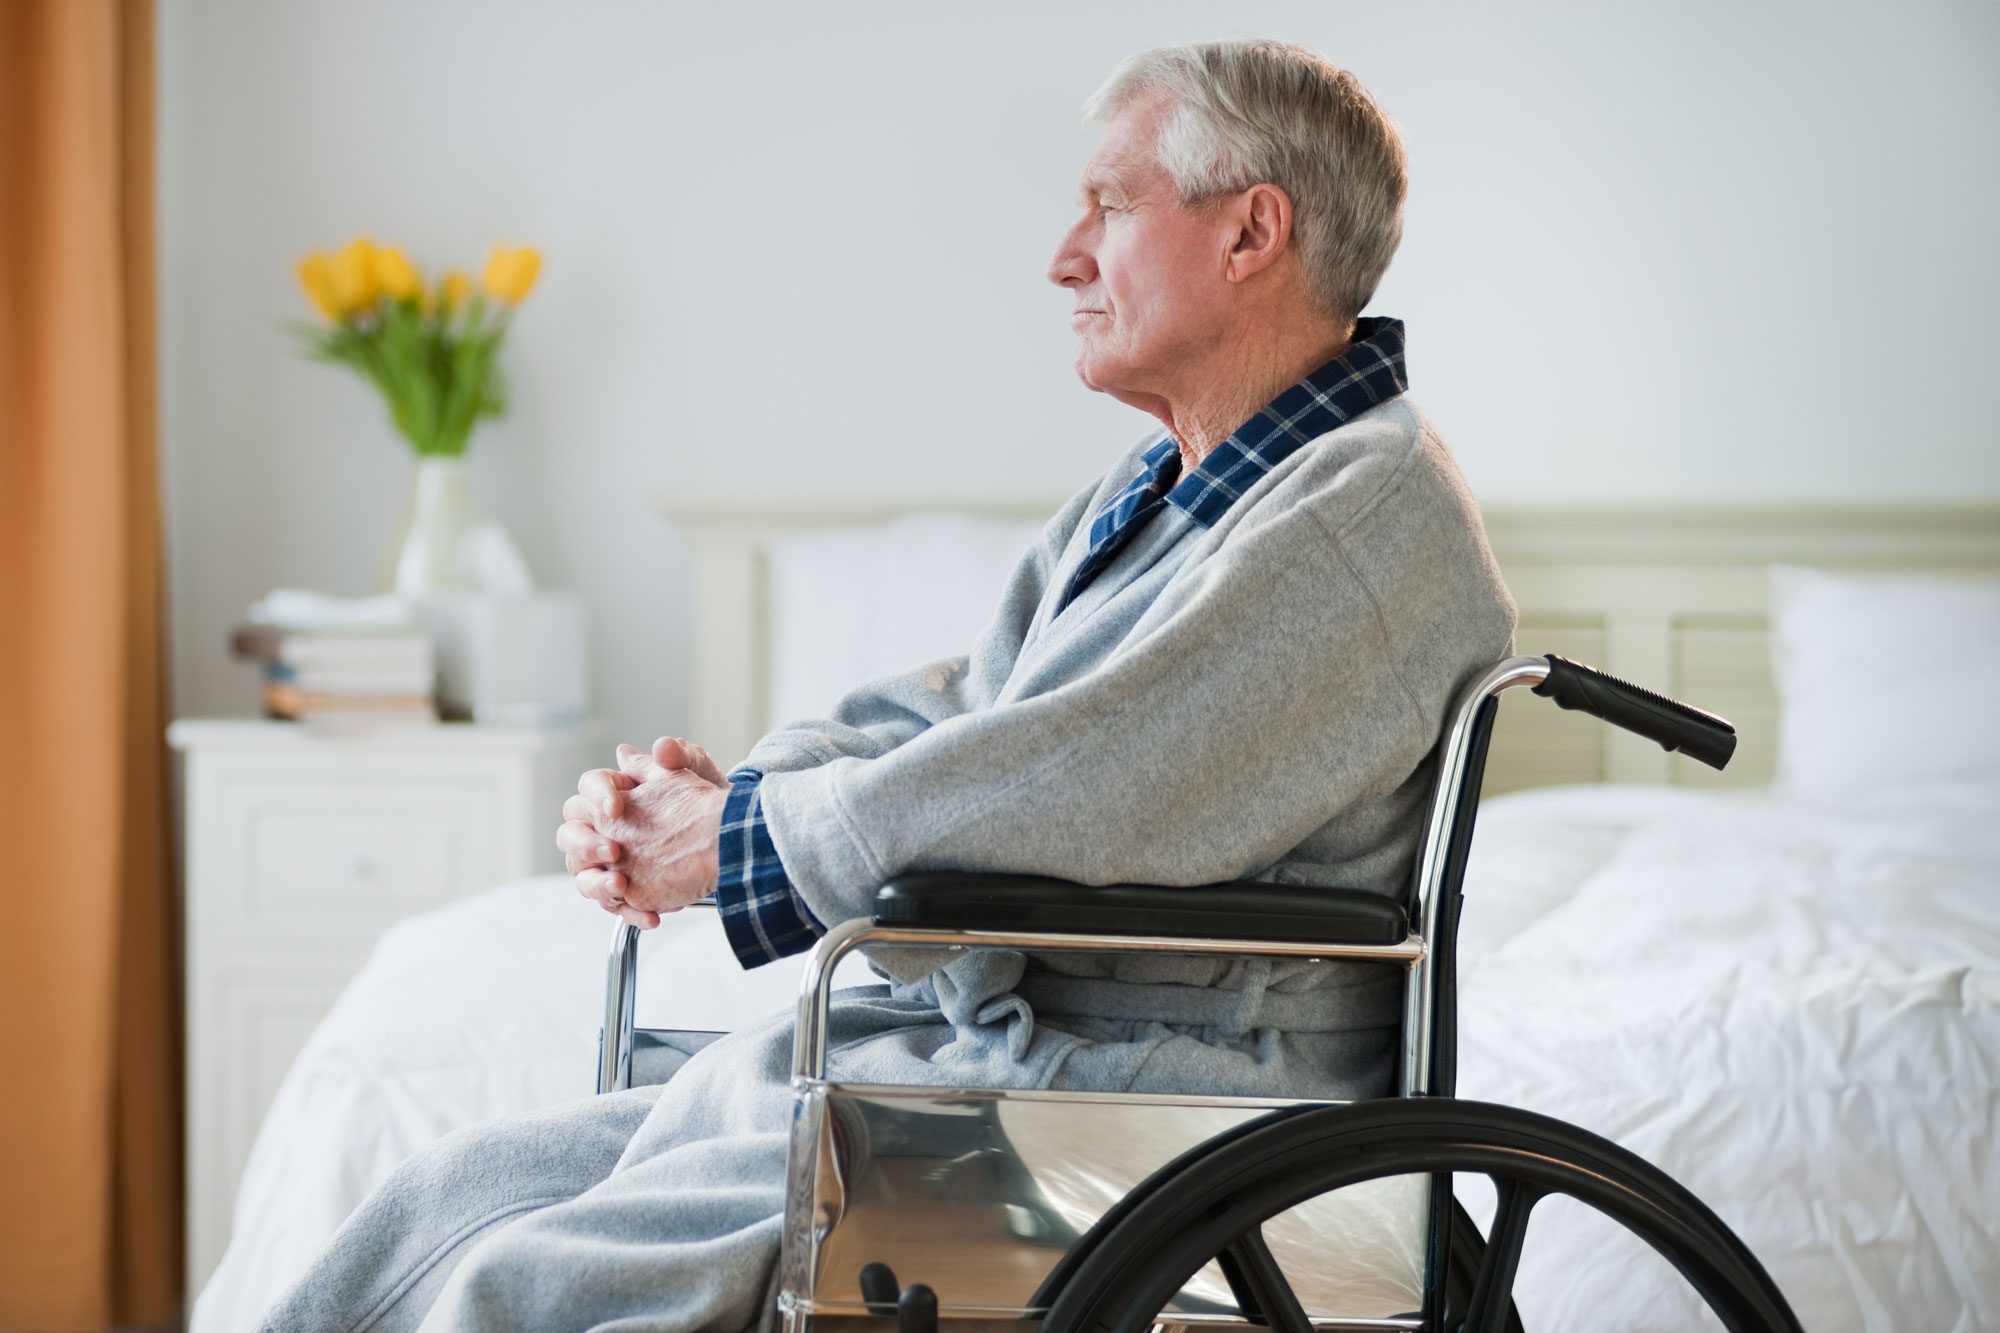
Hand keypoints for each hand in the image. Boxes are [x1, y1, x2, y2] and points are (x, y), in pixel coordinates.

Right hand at [556, 739, 731, 927]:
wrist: (728, 836)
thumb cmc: (703, 800)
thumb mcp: (696, 774)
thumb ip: (678, 756)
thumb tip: (661, 748)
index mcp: (612, 794)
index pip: (587, 788)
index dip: (596, 796)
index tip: (616, 806)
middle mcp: (602, 829)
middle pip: (569, 835)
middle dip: (585, 843)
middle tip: (614, 850)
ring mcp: (610, 864)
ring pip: (582, 876)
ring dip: (598, 884)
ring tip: (622, 886)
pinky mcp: (628, 892)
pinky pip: (616, 907)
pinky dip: (632, 913)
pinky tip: (652, 916)